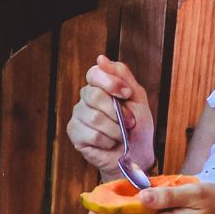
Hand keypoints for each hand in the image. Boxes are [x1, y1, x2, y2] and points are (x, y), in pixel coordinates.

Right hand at [67, 55, 154, 180]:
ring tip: (122, 134)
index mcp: (101, 86)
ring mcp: (79, 116)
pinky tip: (110, 143)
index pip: (95, 73)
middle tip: (130, 122)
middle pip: (94, 95)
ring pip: (94, 117)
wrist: (137, 155)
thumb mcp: (137, 98)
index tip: (127, 94)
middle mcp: (86, 98)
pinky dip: (107, 140)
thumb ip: (122, 76)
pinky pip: (91, 134)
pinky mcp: (75, 134)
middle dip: (118, 111)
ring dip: (115, 129)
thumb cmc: (138, 127)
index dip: (110, 82)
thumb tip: (100, 58)